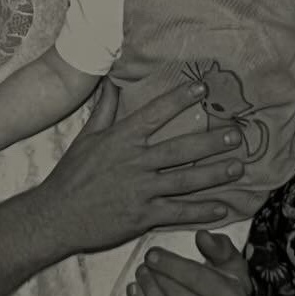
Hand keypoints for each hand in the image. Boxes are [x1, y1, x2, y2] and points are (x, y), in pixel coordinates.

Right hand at [38, 79, 246, 254]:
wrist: (56, 216)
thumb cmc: (72, 174)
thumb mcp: (87, 136)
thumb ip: (105, 108)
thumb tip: (111, 79)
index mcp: (122, 139)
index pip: (155, 113)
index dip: (180, 99)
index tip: (202, 89)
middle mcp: (135, 162)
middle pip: (181, 148)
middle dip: (211, 141)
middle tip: (236, 135)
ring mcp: (141, 190)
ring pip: (185, 180)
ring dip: (214, 174)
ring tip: (237, 168)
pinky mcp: (143, 216)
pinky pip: (178, 212)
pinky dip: (201, 211)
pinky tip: (222, 208)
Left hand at [128, 230, 251, 295]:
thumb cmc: (229, 288)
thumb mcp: (232, 264)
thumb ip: (218, 247)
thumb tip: (201, 235)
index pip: (194, 278)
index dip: (170, 264)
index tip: (151, 254)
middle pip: (175, 294)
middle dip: (155, 275)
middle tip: (144, 263)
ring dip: (146, 289)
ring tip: (140, 274)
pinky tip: (134, 292)